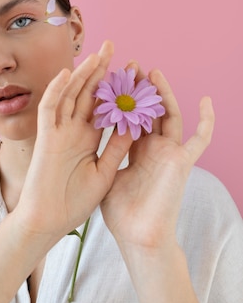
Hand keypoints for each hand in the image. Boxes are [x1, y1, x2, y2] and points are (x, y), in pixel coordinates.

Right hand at [14, 41, 132, 242]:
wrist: (48, 222)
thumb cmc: (73, 202)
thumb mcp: (104, 172)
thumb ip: (117, 148)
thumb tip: (135, 124)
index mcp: (88, 138)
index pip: (104, 106)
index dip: (117, 89)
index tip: (133, 72)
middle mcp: (73, 130)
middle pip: (87, 93)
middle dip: (100, 70)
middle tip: (113, 47)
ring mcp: (58, 131)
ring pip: (70, 95)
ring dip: (82, 74)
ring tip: (97, 53)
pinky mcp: (45, 137)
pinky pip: (49, 109)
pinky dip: (56, 91)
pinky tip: (67, 74)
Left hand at [100, 64, 214, 251]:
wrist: (137, 237)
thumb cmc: (121, 213)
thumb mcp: (108, 174)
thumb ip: (109, 151)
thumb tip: (95, 133)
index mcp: (136, 151)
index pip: (130, 116)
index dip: (122, 98)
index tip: (112, 77)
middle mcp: (154, 148)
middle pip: (148, 111)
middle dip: (139, 88)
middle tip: (130, 65)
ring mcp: (169, 153)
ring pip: (169, 115)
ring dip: (163, 94)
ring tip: (152, 72)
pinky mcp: (181, 161)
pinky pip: (199, 139)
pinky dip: (206, 121)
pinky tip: (206, 101)